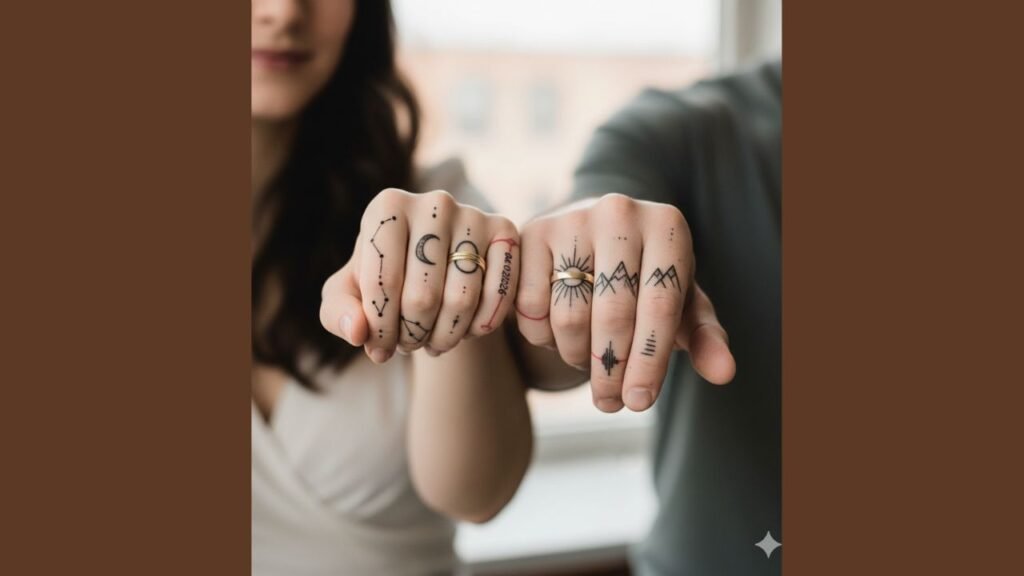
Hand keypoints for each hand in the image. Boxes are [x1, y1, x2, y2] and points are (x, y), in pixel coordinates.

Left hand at [320, 188, 519, 362]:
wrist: (438, 266)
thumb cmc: (386, 280)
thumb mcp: (350, 295)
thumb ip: (338, 313)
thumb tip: (357, 332)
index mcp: (387, 206)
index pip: (382, 283)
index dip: (380, 329)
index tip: (378, 349)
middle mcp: (434, 202)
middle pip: (422, 296)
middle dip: (412, 335)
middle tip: (408, 345)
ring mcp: (474, 214)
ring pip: (461, 301)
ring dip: (445, 337)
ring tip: (432, 342)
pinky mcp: (507, 232)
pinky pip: (498, 296)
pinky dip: (480, 328)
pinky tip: (464, 331)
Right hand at [514, 194, 735, 411]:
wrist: (592, 233)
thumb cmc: (646, 277)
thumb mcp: (681, 303)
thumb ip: (705, 337)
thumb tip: (724, 374)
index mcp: (667, 226)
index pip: (660, 304)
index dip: (649, 360)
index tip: (639, 402)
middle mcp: (619, 213)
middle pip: (612, 313)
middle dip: (611, 370)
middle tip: (610, 403)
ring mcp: (571, 219)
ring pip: (569, 316)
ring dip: (577, 356)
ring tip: (588, 362)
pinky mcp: (530, 233)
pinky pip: (532, 308)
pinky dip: (543, 337)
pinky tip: (559, 336)